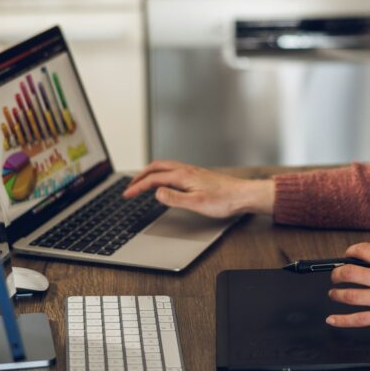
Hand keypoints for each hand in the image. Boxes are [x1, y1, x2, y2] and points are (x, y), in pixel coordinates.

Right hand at [122, 159, 273, 218]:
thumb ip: (175, 198)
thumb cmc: (224, 200)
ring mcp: (192, 172)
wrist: (243, 195)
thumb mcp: (196, 203)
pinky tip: (165, 180)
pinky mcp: (198, 175)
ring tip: (142, 181)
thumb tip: (156, 193)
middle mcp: (186, 170)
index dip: (138, 186)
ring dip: (150, 172)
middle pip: (156, 167)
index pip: (154, 179)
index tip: (127, 194)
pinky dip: (161, 173)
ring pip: (165, 166)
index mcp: (183, 176)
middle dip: (140, 176)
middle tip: (129, 186)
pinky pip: (173, 169)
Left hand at [325, 242, 369, 341]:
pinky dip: (342, 320)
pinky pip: (358, 319)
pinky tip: (332, 319)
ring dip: (337, 294)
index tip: (346, 255)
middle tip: (334, 277)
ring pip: (350, 295)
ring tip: (333, 294)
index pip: (364, 250)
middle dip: (336, 274)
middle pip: (350, 272)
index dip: (350, 251)